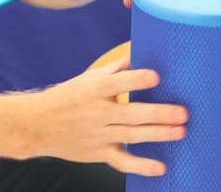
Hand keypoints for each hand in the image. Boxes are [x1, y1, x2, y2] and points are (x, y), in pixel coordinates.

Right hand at [22, 57, 186, 175]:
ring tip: (180, 131)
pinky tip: (160, 167)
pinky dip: (140, 166)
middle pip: (131, 113)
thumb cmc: (67, 97)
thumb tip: (138, 52)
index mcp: (94, 90)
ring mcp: (98, 135)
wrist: (38, 125)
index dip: (136, 80)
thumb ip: (115, 69)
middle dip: (158, 113)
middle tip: (183, 112)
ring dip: (158, 135)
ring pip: (131, 135)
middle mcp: (97, 112)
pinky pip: (121, 161)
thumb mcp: (88, 78)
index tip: (156, 77)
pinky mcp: (98, 153)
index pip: (117, 83)